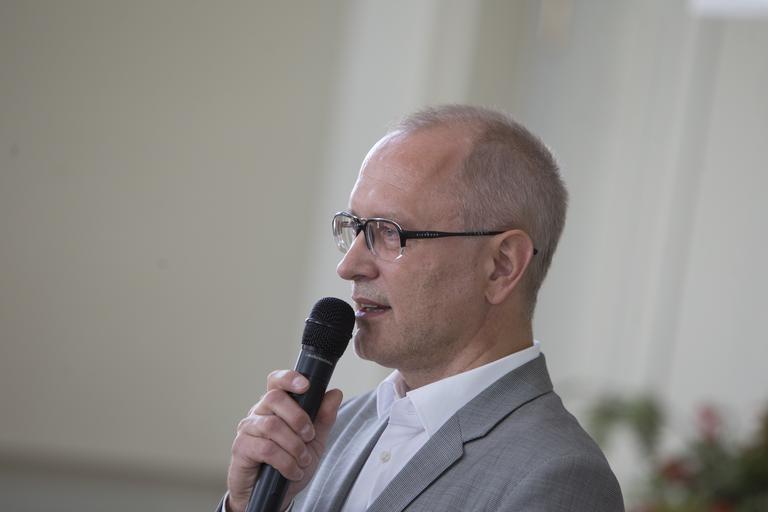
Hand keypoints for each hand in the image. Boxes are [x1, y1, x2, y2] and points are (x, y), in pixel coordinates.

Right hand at [226, 369, 342, 511]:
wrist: (273, 496)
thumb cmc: (289, 464)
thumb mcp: (314, 442)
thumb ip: (324, 418)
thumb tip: (335, 393)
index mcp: (275, 406)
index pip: (276, 381)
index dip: (289, 378)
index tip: (306, 386)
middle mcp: (259, 413)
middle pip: (274, 398)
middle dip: (299, 417)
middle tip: (310, 436)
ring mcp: (248, 429)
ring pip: (272, 425)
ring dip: (294, 445)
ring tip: (303, 459)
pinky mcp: (241, 448)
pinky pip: (265, 448)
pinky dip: (285, 461)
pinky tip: (292, 470)